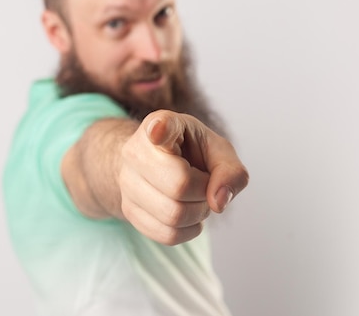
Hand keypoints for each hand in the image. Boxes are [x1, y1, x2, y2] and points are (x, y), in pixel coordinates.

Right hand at [119, 110, 248, 244]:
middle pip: (178, 185)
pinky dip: (187, 230)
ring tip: (195, 198)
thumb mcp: (218, 150)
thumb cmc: (191, 152)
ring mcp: (127, 181)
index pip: (158, 127)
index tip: (158, 131)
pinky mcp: (128, 209)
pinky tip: (186, 213)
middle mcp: (135, 150)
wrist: (157, 164)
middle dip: (204, 192)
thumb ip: (230, 171)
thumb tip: (218, 202)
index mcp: (161, 124)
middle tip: (204, 184)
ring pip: (173, 215)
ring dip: (197, 213)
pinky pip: (167, 234)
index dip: (159, 130)